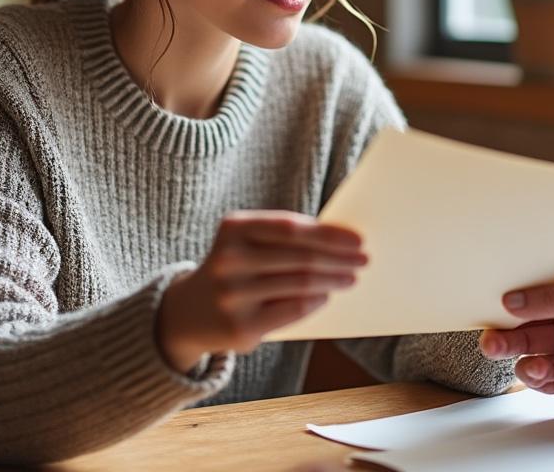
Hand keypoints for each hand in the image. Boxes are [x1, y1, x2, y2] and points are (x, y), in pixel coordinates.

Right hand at [156, 211, 365, 372]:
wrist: (188, 313)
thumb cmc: (236, 268)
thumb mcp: (248, 243)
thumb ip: (285, 239)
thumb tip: (342, 241)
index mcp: (233, 228)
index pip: (290, 227)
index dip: (329, 233)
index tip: (358, 238)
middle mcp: (229, 259)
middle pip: (300, 257)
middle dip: (339, 258)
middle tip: (364, 260)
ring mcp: (232, 295)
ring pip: (300, 285)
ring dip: (333, 280)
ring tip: (352, 278)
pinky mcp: (240, 327)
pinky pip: (291, 310)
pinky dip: (315, 302)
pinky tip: (326, 296)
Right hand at [479, 240, 553, 409]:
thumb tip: (513, 299)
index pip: (539, 278)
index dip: (521, 282)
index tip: (506, 289)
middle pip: (525, 316)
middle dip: (504, 323)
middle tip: (490, 332)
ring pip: (526, 345)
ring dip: (512, 348)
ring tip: (500, 349)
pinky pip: (540, 374)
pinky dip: (534, 374)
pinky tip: (541, 370)